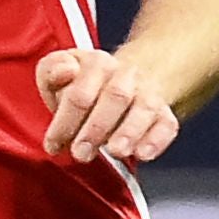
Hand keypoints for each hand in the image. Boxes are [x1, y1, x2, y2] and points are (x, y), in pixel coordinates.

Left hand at [34, 46, 179, 163]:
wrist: (126, 81)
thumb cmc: (85, 85)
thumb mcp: (58, 73)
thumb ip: (52, 71)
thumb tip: (65, 72)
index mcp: (96, 64)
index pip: (81, 91)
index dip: (65, 121)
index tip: (54, 144)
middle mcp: (125, 76)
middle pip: (116, 96)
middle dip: (96, 127)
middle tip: (81, 153)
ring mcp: (147, 95)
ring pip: (144, 108)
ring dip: (129, 132)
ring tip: (115, 151)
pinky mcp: (163, 115)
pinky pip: (166, 125)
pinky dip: (156, 140)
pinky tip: (143, 154)